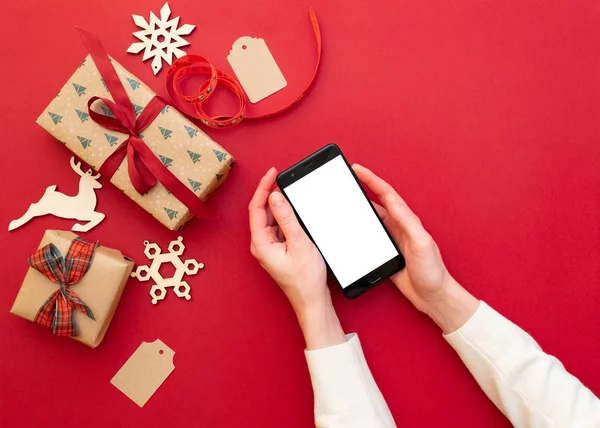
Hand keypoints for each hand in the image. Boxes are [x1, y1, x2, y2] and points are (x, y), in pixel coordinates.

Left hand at [249, 167, 345, 348]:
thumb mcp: (299, 243)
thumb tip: (276, 197)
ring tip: (290, 190)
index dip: (263, 187)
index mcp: (261, 243)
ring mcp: (269, 247)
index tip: (272, 173)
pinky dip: (284, 216)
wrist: (311, 300)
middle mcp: (261, 244)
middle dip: (270, 192)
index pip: (256, 207)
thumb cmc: (305, 279)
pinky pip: (278, 227)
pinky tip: (294, 210)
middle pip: (261, 211)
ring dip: (279, 204)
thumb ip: (287, 218)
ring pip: (270, 218)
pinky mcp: (277, 249)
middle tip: (282, 177)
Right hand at [353, 164, 478, 332]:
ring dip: (359, 206)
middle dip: (363, 187)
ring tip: (345, 197)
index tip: (357, 169)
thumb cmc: (432, 271)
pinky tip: (350, 228)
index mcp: (407, 220)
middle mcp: (399, 226)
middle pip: (377, 201)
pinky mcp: (386, 252)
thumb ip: (408, 223)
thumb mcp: (421, 243)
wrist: (432, 295)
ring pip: (372, 217)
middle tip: (347, 177)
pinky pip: (370, 235)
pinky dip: (359, 227)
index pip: (386, 194)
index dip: (371, 180)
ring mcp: (392, 238)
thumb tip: (393, 203)